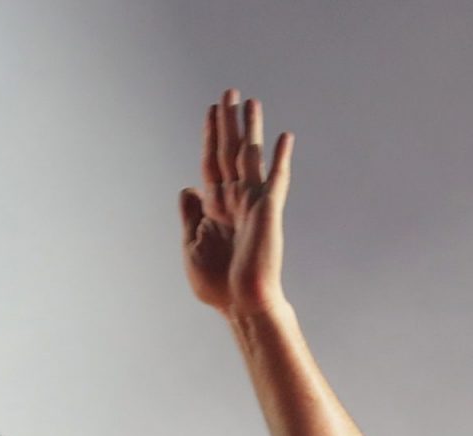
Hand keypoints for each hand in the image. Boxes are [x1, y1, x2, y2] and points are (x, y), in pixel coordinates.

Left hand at [179, 89, 292, 317]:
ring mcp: (254, 204)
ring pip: (252, 158)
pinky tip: (285, 136)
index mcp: (216, 208)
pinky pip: (277, 179)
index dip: (211, 136)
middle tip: (229, 92)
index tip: (212, 111)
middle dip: (229, 122)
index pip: (212, 163)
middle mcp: (236, 200)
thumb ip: (190, 217)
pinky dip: (281, 158)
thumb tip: (187, 188)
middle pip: (230, 152)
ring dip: (251, 129)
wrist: (241, 305)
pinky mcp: (269, 212)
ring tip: (251, 102)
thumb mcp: (192, 247)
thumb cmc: (218, 285)